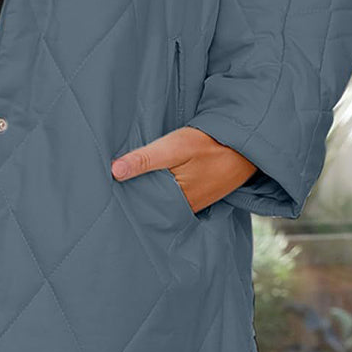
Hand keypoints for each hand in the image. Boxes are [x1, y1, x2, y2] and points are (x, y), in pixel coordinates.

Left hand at [111, 126, 256, 213]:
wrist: (244, 144)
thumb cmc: (208, 144)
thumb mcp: (174, 147)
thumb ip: (145, 159)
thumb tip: (114, 171)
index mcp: (176, 201)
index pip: (142, 205)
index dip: (126, 198)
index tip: (107, 193)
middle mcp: (185, 207)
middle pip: (153, 205)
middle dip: (137, 198)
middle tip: (113, 191)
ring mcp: (195, 202)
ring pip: (165, 201)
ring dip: (152, 193)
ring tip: (129, 186)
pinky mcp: (201, 194)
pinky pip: (178, 197)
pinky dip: (167, 190)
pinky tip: (157, 181)